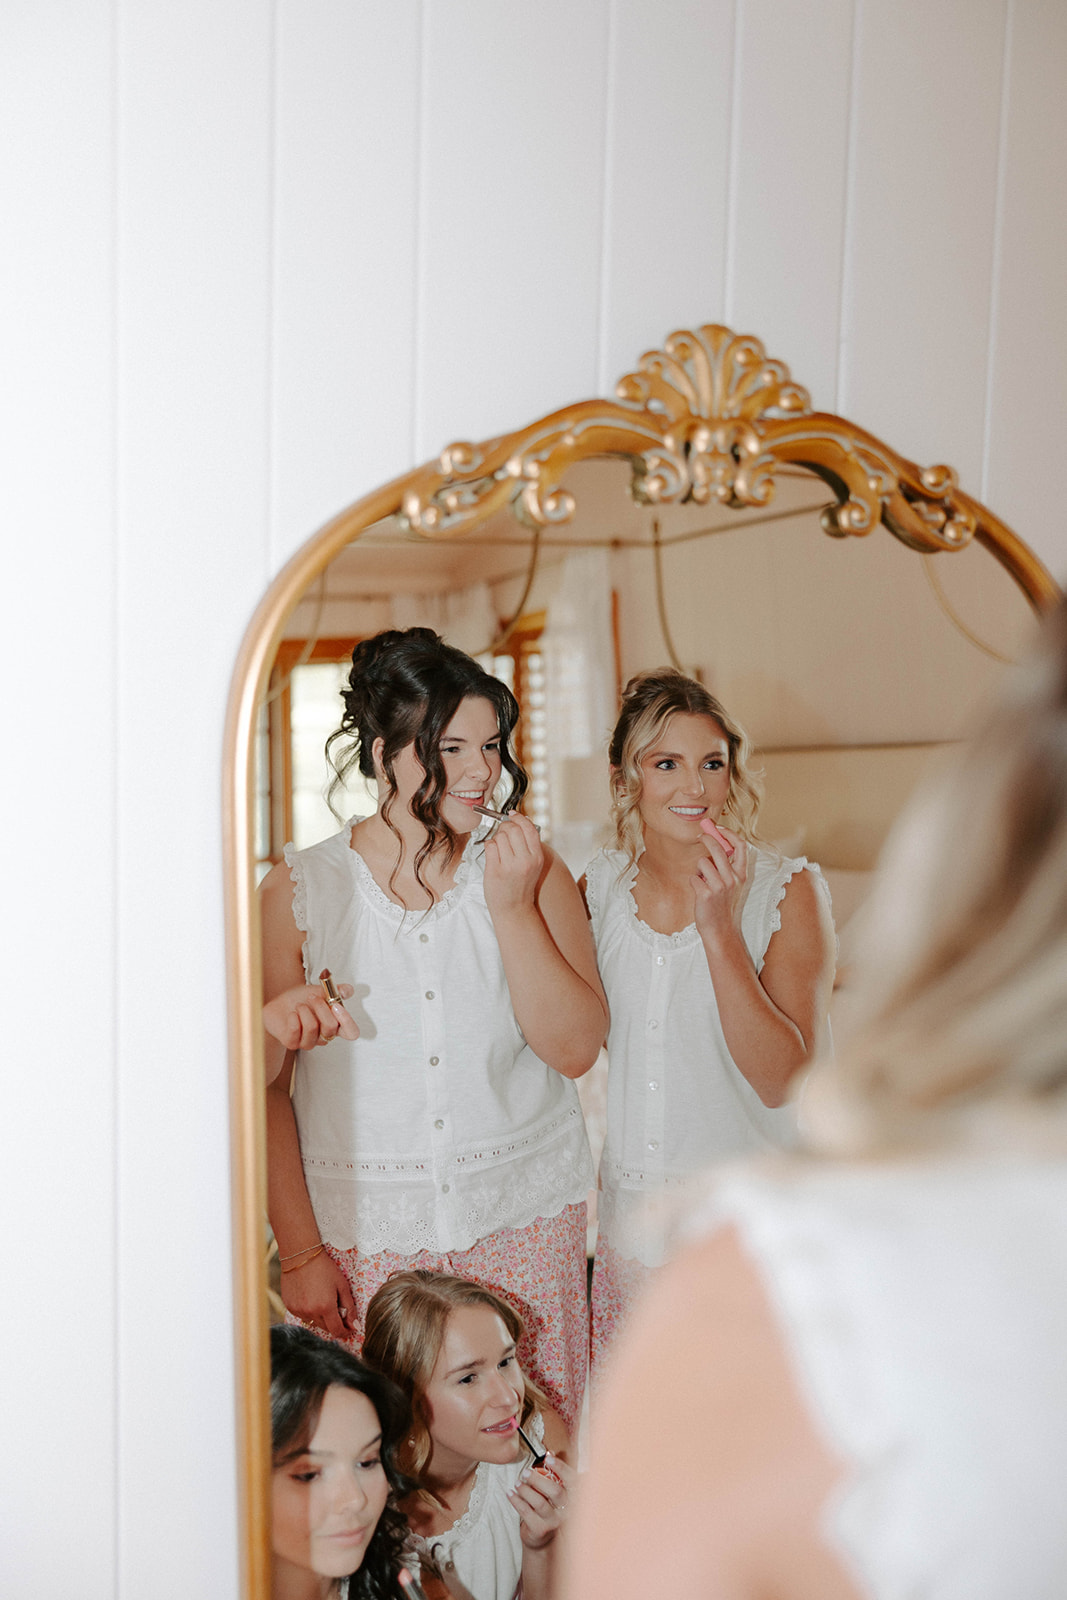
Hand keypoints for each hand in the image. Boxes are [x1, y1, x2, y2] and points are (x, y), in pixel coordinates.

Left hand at [263, 979, 358, 1050]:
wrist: (278, 1006)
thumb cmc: (301, 1000)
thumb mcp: (319, 990)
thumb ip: (335, 990)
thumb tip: (347, 990)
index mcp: (335, 1025)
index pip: (352, 1032)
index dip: (347, 1020)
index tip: (335, 1005)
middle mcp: (324, 1036)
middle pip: (331, 1027)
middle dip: (321, 1007)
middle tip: (312, 997)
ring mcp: (308, 1042)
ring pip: (313, 1028)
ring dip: (304, 1010)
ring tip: (299, 1005)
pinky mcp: (292, 1043)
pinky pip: (295, 1029)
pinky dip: (293, 1016)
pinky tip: (292, 1014)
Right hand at [279, 1248, 357, 1341]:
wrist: (300, 1255)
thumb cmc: (324, 1268)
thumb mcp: (342, 1285)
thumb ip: (350, 1308)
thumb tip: (355, 1326)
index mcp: (325, 1307)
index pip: (337, 1331)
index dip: (345, 1332)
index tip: (349, 1328)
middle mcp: (310, 1312)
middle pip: (326, 1328)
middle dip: (334, 1322)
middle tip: (337, 1308)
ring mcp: (298, 1311)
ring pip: (314, 1322)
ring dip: (321, 1317)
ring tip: (322, 1299)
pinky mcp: (289, 1307)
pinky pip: (303, 1316)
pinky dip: (309, 1311)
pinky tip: (311, 1297)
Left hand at [482, 812, 544, 919]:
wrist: (514, 909)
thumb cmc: (521, 885)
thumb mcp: (532, 865)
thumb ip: (527, 845)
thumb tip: (517, 821)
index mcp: (537, 857)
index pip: (529, 828)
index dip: (519, 818)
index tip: (512, 814)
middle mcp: (525, 861)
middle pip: (512, 829)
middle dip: (504, 827)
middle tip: (502, 834)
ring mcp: (509, 866)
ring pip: (499, 837)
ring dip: (496, 839)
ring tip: (499, 850)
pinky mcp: (495, 870)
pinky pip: (490, 846)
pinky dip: (489, 847)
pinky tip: (493, 856)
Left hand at [508, 1453, 572, 1549]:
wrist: (541, 1537)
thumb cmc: (547, 1509)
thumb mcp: (552, 1492)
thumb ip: (552, 1474)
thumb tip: (549, 1453)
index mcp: (572, 1498)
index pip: (572, 1480)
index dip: (561, 1468)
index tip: (548, 1458)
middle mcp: (566, 1510)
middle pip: (555, 1492)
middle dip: (539, 1479)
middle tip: (526, 1472)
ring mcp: (554, 1522)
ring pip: (540, 1502)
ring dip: (526, 1490)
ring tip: (517, 1483)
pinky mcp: (540, 1529)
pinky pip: (526, 1512)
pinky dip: (516, 1501)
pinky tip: (510, 1493)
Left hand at [691, 820, 747, 942]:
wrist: (719, 929)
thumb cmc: (721, 904)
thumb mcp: (731, 884)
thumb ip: (727, 866)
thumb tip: (713, 842)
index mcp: (741, 875)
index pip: (741, 846)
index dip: (729, 833)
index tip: (718, 827)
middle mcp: (733, 879)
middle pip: (719, 848)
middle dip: (707, 838)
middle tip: (700, 835)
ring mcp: (720, 887)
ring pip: (702, 862)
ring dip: (698, 869)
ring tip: (703, 881)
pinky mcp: (706, 894)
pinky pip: (693, 878)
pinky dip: (693, 882)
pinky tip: (699, 892)